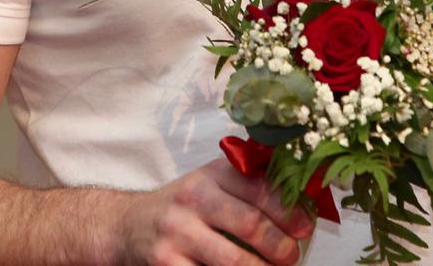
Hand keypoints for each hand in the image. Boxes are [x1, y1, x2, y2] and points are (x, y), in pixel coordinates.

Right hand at [112, 157, 314, 265]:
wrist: (127, 225)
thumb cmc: (183, 208)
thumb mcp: (210, 184)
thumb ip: (248, 186)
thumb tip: (304, 200)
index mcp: (211, 175)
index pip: (259, 188)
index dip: (289, 210)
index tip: (306, 227)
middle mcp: (193, 198)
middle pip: (250, 224)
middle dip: (280, 246)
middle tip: (290, 256)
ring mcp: (177, 232)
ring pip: (233, 260)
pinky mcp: (166, 263)